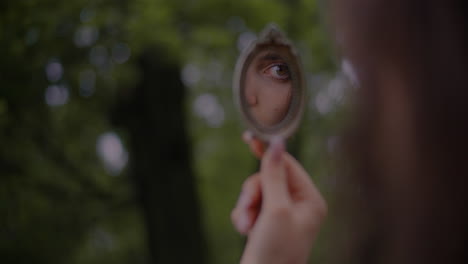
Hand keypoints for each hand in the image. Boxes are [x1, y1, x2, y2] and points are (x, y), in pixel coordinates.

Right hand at [231, 132, 326, 263]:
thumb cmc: (275, 251)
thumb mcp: (275, 208)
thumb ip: (273, 174)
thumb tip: (277, 142)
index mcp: (310, 200)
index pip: (288, 165)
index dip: (269, 152)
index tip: (249, 137)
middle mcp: (299, 206)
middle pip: (268, 178)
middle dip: (253, 194)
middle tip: (247, 211)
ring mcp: (282, 215)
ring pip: (256, 192)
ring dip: (246, 207)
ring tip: (245, 227)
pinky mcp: (267, 224)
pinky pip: (250, 207)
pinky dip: (243, 217)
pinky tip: (245, 232)